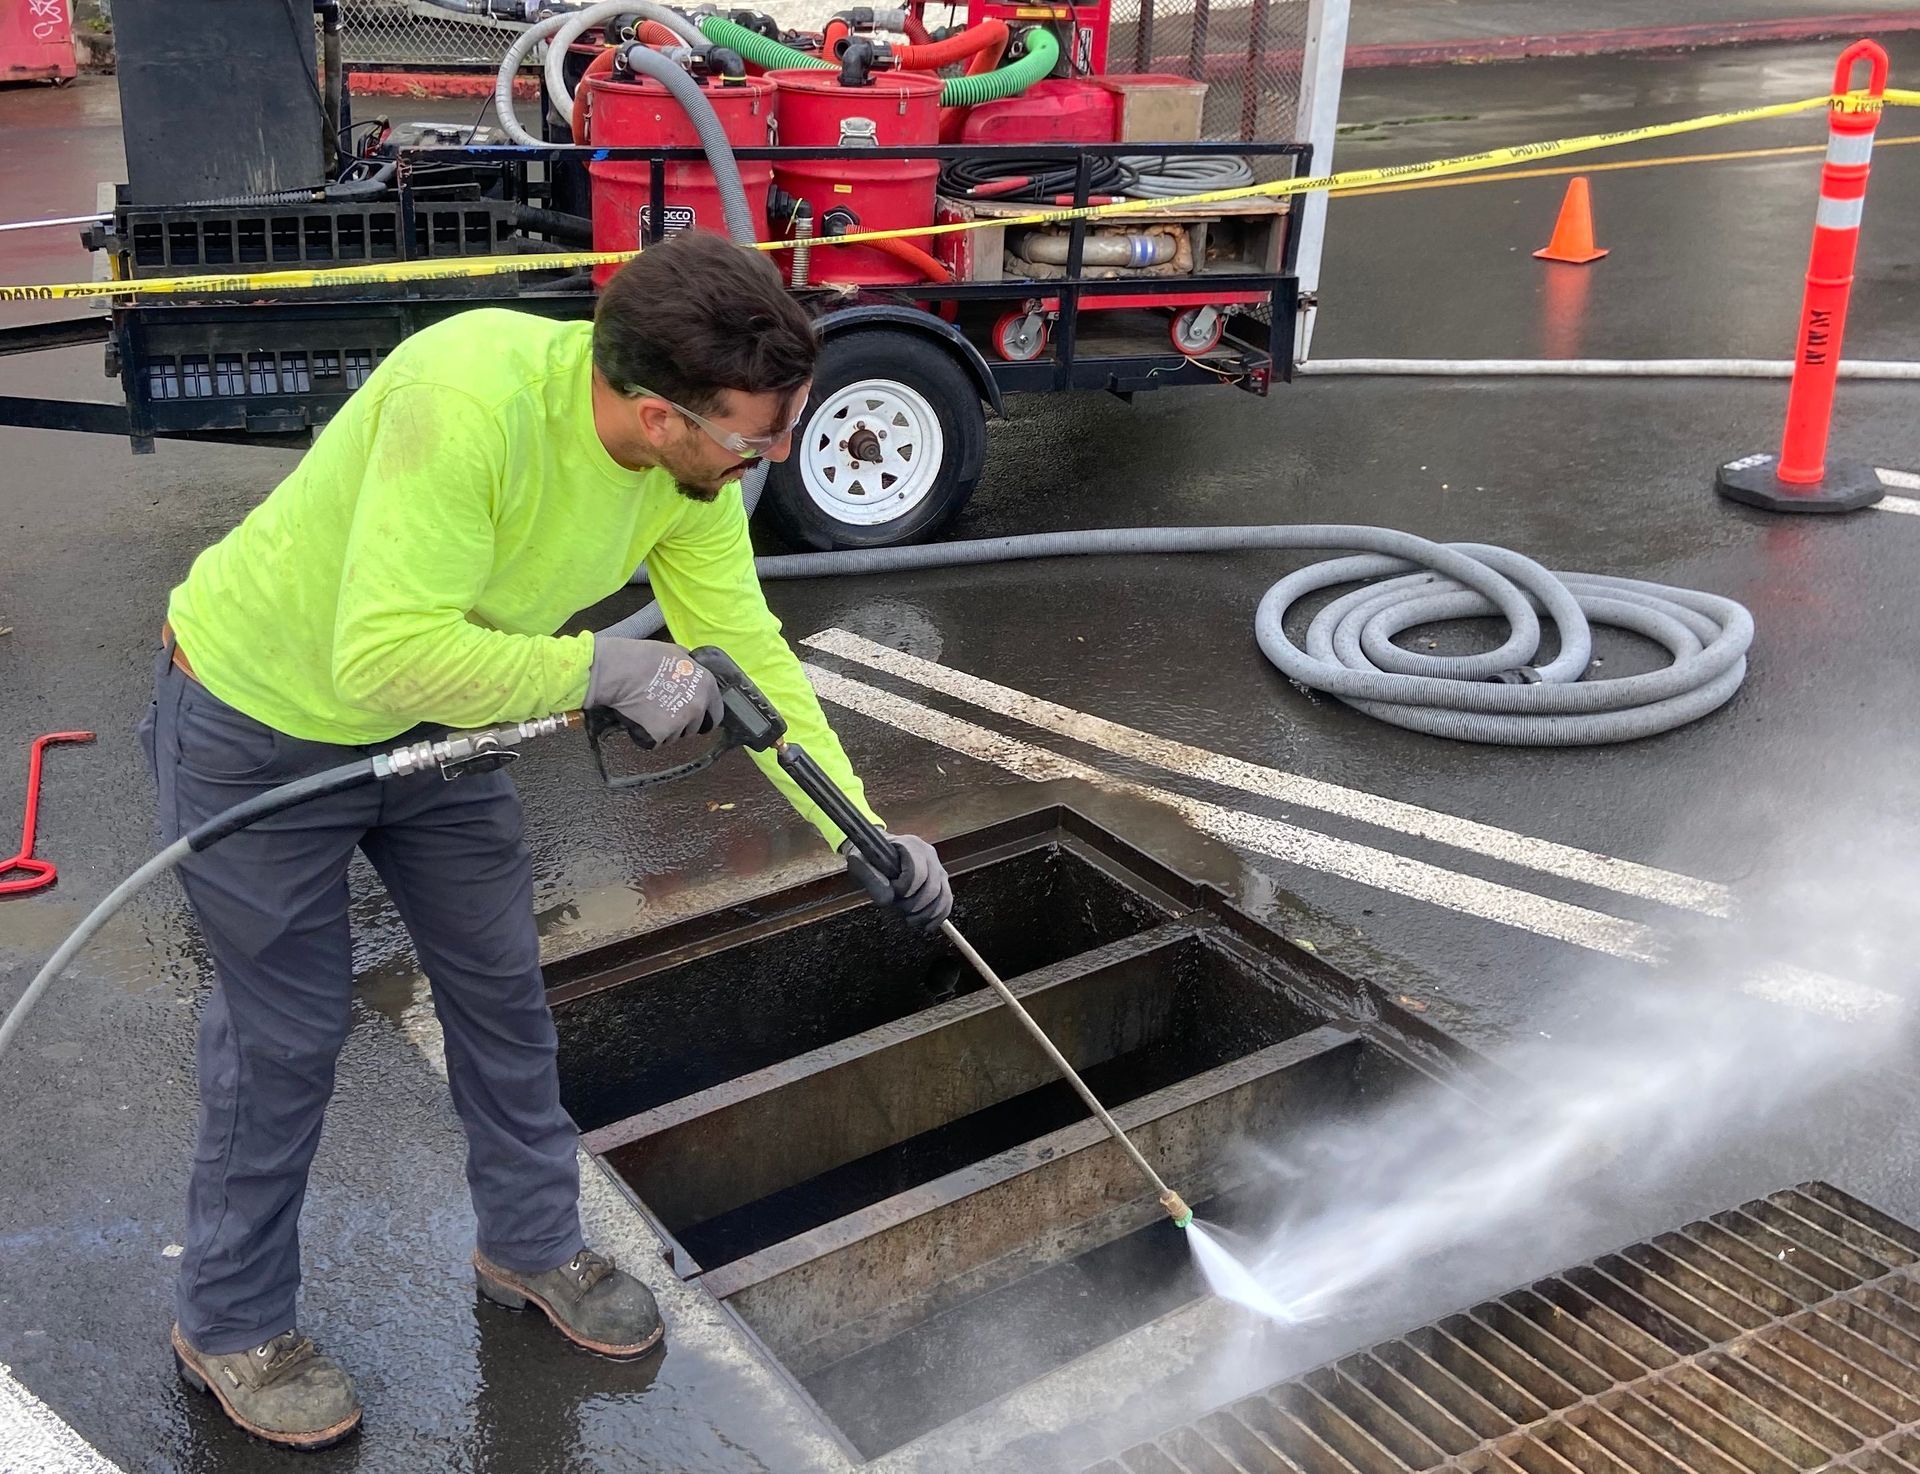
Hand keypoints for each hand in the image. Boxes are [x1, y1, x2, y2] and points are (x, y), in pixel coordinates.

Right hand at [585, 636, 722, 747]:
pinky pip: (658, 742)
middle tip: (665, 713)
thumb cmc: (642, 657)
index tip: (698, 718)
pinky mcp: (661, 734)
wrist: (617, 671)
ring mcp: (680, 722)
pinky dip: (650, 736)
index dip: (705, 716)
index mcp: (706, 685)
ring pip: (676, 736)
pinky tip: (640, 720)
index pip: (716, 712)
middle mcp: (697, 706)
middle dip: (683, 723)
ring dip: (666, 730)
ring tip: (649, 713)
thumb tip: (691, 666)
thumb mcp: (675, 652)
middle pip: (695, 727)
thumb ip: (689, 664)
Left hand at [843, 832, 951, 932]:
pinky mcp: (941, 881)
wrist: (876, 855)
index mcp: (911, 845)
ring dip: (926, 914)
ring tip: (909, 920)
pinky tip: (927, 927)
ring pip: (942, 896)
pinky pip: (947, 901)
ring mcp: (937, 867)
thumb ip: (871, 879)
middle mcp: (929, 854)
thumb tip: (888, 901)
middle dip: (914, 905)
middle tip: (898, 908)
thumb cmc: (868, 857)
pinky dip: (939, 916)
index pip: (917, 872)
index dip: (904, 888)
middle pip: (932, 887)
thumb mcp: (860, 864)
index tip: (891, 891)